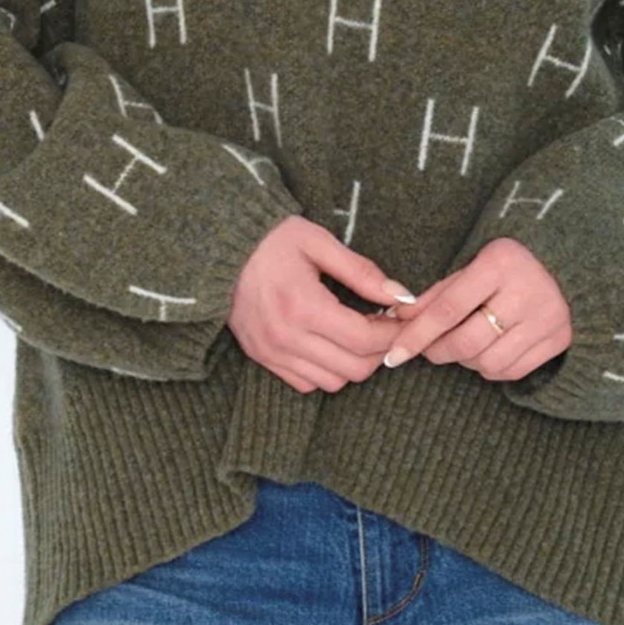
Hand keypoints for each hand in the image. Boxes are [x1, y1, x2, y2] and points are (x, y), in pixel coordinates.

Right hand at [228, 215, 415, 393]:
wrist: (220, 248)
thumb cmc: (273, 239)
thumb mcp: (319, 243)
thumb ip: (362, 272)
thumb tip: (401, 296)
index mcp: (303, 306)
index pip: (363, 339)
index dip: (392, 333)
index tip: (403, 317)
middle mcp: (286, 338)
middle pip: (353, 369)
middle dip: (379, 351)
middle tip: (384, 325)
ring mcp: (271, 353)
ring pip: (332, 383)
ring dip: (354, 363)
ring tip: (358, 333)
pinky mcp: (262, 359)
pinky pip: (305, 384)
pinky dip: (326, 371)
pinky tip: (331, 344)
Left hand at [374, 238, 571, 380]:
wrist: (566, 266)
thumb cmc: (506, 267)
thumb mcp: (470, 268)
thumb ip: (436, 295)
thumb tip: (397, 321)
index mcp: (498, 264)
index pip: (448, 309)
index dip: (417, 335)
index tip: (394, 355)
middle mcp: (526, 291)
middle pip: (467, 342)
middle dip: (439, 351)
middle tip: (429, 348)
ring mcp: (546, 318)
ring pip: (487, 362)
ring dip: (466, 360)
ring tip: (464, 343)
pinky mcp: (559, 340)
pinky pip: (511, 372)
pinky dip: (490, 368)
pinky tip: (489, 349)